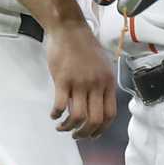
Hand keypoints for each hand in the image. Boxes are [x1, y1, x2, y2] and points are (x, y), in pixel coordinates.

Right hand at [44, 23, 117, 138]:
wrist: (69, 28)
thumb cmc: (85, 46)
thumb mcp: (102, 65)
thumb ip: (101, 85)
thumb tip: (96, 105)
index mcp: (108, 82)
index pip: (110, 114)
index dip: (102, 129)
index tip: (93, 134)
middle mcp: (96, 85)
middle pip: (95, 120)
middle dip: (85, 133)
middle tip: (76, 135)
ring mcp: (79, 83)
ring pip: (77, 117)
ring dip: (69, 128)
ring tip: (62, 127)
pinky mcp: (62, 80)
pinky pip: (60, 105)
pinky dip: (56, 115)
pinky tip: (53, 115)